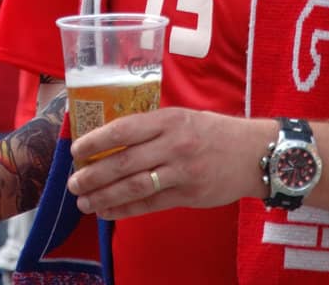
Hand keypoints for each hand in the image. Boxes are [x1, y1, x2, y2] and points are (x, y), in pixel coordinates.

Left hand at [66, 108, 270, 219]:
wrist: (255, 153)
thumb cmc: (214, 132)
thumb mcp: (183, 117)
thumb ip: (152, 127)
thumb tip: (111, 140)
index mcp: (169, 120)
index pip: (123, 130)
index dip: (96, 142)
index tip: (76, 151)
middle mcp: (174, 145)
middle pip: (124, 162)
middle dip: (93, 175)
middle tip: (73, 183)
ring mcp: (182, 172)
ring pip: (135, 187)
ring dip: (105, 196)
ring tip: (84, 202)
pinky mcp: (189, 196)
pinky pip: (151, 205)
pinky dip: (126, 210)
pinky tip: (108, 211)